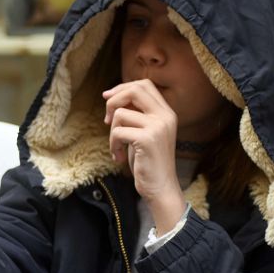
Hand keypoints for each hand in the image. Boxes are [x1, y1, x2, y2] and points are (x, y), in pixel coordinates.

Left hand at [103, 79, 185, 230]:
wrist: (160, 187)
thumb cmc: (148, 162)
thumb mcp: (144, 132)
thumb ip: (135, 114)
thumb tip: (111, 96)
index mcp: (166, 112)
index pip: (144, 85)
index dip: (123, 88)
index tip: (107, 98)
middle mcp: (165, 116)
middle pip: (134, 90)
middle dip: (113, 101)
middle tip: (107, 120)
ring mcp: (158, 126)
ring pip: (121, 114)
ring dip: (111, 133)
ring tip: (117, 148)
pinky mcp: (148, 139)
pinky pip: (118, 132)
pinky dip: (113, 146)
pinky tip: (119, 157)